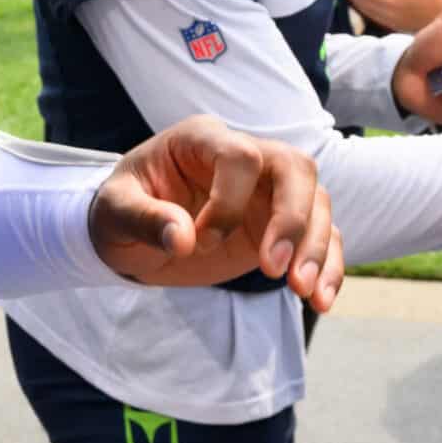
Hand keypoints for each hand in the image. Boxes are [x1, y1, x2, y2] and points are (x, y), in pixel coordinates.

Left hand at [91, 116, 340, 306]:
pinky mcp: (279, 225)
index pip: (240, 154)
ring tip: (305, 294)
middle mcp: (243, 158)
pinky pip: (320, 235)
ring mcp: (266, 191)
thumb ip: (143, 219)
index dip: (228, 201)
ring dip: (316, 249)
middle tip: (275, 270)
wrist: (130, 232)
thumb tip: (183, 239)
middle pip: (294, 167)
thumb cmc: (120, 210)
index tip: (200, 241)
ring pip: (316, 202)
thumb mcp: (114, 212)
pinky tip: (320, 301)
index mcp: (201, 140)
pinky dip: (327, 266)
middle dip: (293, 219)